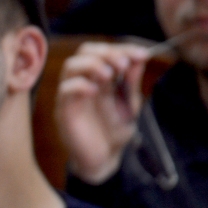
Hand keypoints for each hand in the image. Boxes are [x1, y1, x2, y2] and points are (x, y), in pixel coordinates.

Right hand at [55, 41, 150, 184]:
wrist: (105, 159)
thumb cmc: (114, 131)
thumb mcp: (129, 103)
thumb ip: (131, 81)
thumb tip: (140, 56)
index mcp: (100, 77)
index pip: (104, 51)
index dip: (123, 49)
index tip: (142, 55)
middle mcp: (84, 81)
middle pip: (85, 52)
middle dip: (106, 53)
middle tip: (123, 65)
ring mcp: (72, 95)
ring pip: (71, 65)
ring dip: (92, 64)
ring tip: (110, 74)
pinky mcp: (64, 110)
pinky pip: (65, 90)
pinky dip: (80, 85)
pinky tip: (95, 91)